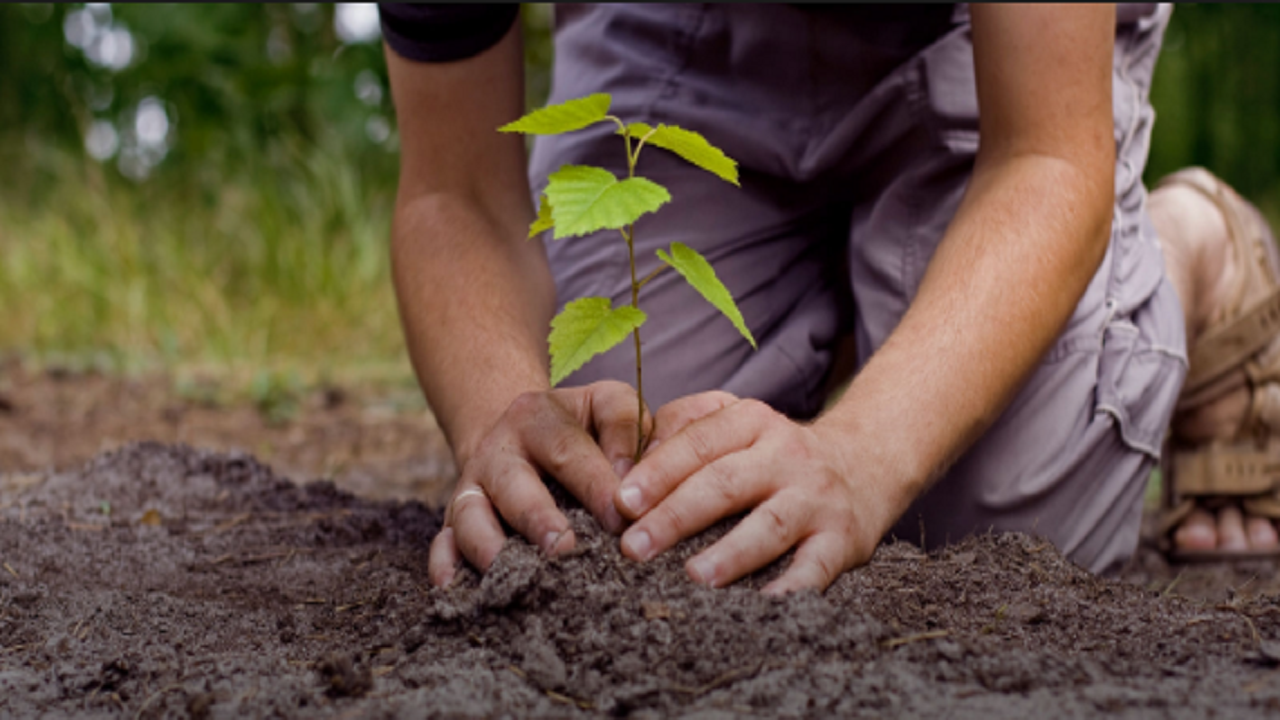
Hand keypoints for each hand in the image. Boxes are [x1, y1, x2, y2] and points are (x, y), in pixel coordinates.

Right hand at [429, 380, 650, 586]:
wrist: (521, 431)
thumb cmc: (581, 427)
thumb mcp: (606, 405)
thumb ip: (625, 429)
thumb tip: (631, 484)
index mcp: (537, 417)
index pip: (567, 450)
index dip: (594, 485)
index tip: (620, 520)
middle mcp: (498, 451)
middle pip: (513, 485)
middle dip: (538, 519)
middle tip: (565, 550)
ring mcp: (471, 487)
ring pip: (469, 516)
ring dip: (490, 547)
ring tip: (517, 577)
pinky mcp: (454, 520)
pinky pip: (442, 543)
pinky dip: (445, 565)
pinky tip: (456, 589)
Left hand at [614, 392, 894, 593]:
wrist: (865, 463)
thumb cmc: (775, 451)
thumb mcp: (737, 420)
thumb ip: (684, 427)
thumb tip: (632, 462)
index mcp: (752, 421)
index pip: (698, 442)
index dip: (658, 472)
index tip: (622, 502)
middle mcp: (786, 455)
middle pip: (725, 483)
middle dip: (676, 516)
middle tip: (634, 547)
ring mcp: (816, 498)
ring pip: (770, 525)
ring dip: (731, 553)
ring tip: (693, 576)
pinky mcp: (843, 539)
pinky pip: (816, 567)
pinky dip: (791, 588)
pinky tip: (761, 606)